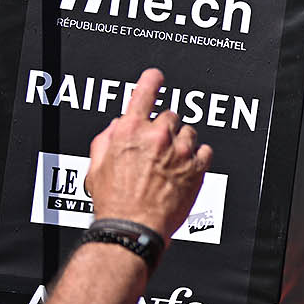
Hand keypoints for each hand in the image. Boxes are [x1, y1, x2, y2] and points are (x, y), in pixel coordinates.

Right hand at [85, 68, 211, 237]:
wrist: (133, 227)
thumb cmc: (114, 202)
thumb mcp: (97, 166)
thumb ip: (106, 140)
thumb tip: (118, 126)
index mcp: (129, 132)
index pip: (144, 93)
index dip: (151, 80)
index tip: (156, 75)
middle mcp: (156, 137)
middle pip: (170, 115)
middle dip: (165, 128)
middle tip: (158, 147)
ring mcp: (179, 152)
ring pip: (189, 132)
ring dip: (182, 142)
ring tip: (170, 162)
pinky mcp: (196, 168)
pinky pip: (205, 150)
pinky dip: (198, 157)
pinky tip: (185, 168)